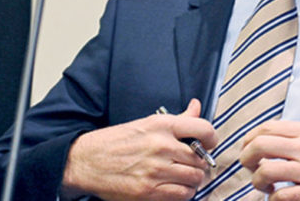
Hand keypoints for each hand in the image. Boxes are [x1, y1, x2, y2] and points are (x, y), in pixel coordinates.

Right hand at [60, 99, 216, 200]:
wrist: (87, 161)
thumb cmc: (117, 141)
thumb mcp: (147, 123)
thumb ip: (177, 119)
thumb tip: (196, 106)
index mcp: (162, 125)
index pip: (203, 128)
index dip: (212, 137)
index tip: (209, 143)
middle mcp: (161, 146)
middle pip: (200, 159)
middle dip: (200, 164)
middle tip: (193, 165)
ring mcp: (155, 170)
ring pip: (194, 178)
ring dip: (193, 180)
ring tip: (185, 177)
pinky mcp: (148, 191)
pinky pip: (181, 195)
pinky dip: (184, 193)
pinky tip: (176, 188)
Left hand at [240, 121, 299, 200]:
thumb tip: (274, 140)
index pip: (267, 127)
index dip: (249, 138)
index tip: (247, 147)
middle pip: (260, 146)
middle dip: (246, 158)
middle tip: (250, 167)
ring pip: (266, 171)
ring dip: (258, 181)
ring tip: (265, 186)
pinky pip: (282, 197)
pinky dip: (275, 200)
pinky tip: (280, 199)